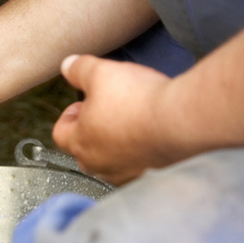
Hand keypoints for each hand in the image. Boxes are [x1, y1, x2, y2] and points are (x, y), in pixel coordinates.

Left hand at [52, 54, 172, 184]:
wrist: (182, 121)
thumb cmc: (139, 100)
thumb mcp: (100, 73)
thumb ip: (78, 69)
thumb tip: (67, 66)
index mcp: (80, 142)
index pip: (60, 133)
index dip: (70, 114)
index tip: (82, 103)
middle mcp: (98, 164)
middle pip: (84, 148)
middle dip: (91, 128)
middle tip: (105, 110)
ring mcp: (124, 174)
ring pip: (110, 160)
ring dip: (114, 142)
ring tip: (129, 121)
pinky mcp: (149, 176)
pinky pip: (135, 166)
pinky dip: (137, 153)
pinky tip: (149, 135)